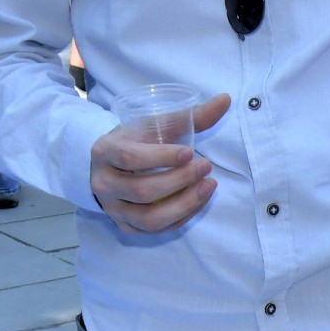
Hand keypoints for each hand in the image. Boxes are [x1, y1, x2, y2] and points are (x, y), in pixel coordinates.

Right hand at [91, 93, 228, 233]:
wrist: (108, 166)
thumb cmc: (135, 141)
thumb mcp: (153, 125)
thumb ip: (189, 116)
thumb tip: (226, 100)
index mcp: (105, 152)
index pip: (130, 158)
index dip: (161, 157)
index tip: (190, 152)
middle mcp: (103, 184)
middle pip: (142, 190)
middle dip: (179, 180)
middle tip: (206, 166)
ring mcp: (112, 209)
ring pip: (149, 218)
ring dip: (184, 204)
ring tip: (208, 186)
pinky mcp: (125, 226)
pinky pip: (155, 230)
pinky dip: (181, 217)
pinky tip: (199, 201)